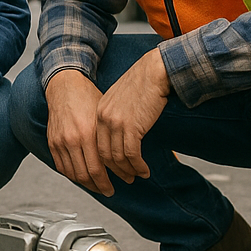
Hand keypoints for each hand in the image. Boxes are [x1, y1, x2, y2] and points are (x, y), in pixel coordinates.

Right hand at [44, 69, 112, 195]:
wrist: (65, 87)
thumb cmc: (87, 98)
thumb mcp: (104, 117)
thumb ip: (109, 139)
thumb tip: (121, 160)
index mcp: (88, 133)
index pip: (98, 169)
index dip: (107, 183)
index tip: (116, 187)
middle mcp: (72, 139)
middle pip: (85, 175)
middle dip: (98, 187)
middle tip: (108, 191)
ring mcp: (60, 142)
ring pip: (72, 173)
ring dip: (85, 184)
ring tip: (95, 186)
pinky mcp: (52, 142)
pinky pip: (61, 166)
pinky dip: (71, 175)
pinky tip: (80, 176)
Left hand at [94, 48, 169, 184]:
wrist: (155, 71)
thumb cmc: (143, 84)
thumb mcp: (121, 100)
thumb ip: (116, 116)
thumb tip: (121, 136)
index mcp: (99, 112)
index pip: (96, 143)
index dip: (104, 161)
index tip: (113, 170)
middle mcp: (103, 118)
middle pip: (103, 154)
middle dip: (114, 171)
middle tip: (125, 180)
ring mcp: (116, 123)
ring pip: (117, 157)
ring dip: (128, 170)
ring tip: (137, 176)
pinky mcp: (131, 126)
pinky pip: (132, 154)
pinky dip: (138, 166)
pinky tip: (145, 170)